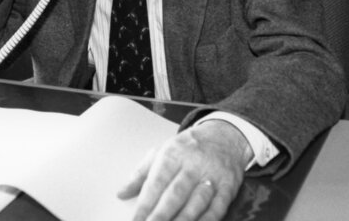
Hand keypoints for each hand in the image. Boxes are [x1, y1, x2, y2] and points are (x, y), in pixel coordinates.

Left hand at [118, 120, 253, 220]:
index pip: (156, 182)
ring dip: (182, 220)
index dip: (145, 204)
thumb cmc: (187, 148)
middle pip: (175, 194)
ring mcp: (212, 176)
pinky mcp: (228, 187)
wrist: (224, 136)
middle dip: (161, 216)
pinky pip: (216, 208)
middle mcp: (193, 164)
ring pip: (196, 203)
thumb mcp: (162, 152)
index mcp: (173, 154)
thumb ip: (141, 174)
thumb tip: (121, 193)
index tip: (135, 220)